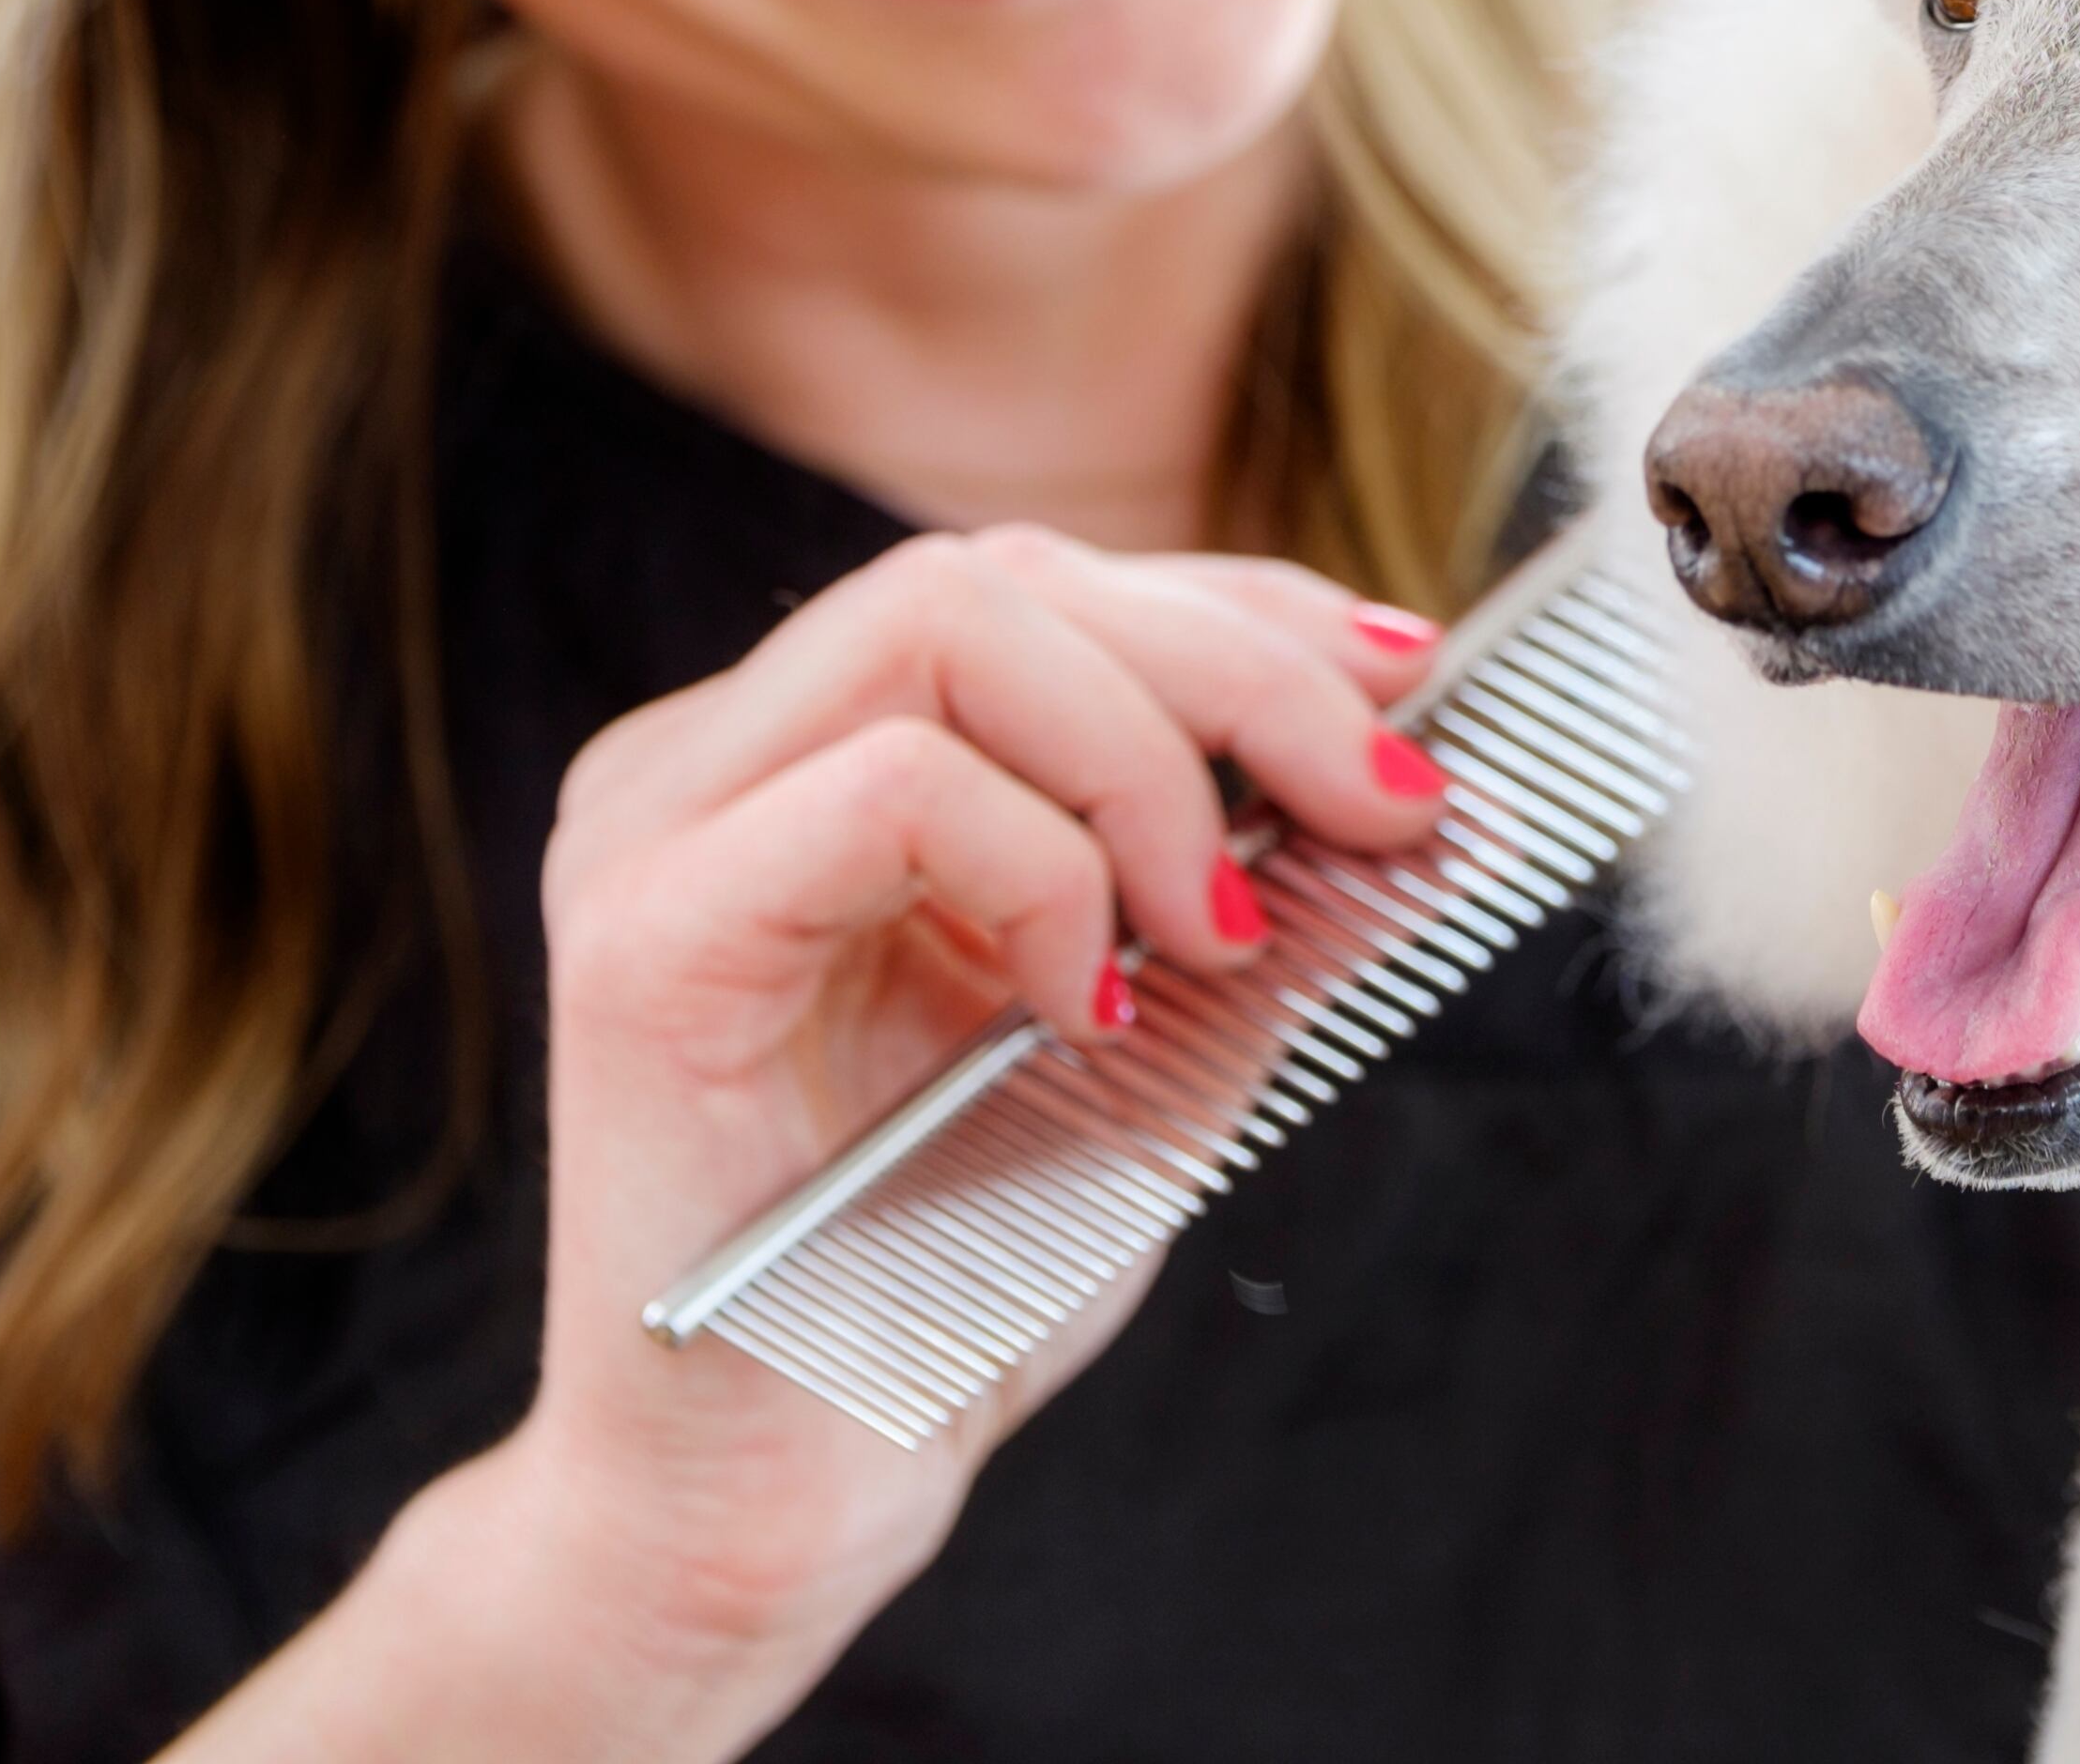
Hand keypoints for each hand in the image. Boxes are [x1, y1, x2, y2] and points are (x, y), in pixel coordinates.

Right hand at [398, 529, 1442, 1753]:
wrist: (785, 1505)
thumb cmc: (944, 1285)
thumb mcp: (1165, 1055)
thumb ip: (1270, 907)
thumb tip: (1432, 793)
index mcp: (817, 761)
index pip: (1048, 588)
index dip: (1248, 609)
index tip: (1415, 701)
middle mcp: (716, 761)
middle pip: (1005, 575)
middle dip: (1242, 665)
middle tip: (1384, 809)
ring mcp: (659, 831)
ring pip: (944, 620)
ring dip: (1151, 759)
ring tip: (1227, 929)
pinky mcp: (648, 940)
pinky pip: (889, 788)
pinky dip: (1045, 870)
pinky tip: (1091, 1007)